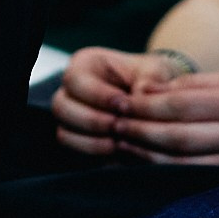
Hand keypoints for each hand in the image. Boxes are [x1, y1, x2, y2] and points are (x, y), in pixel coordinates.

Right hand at [50, 48, 182, 154]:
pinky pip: (72, 150)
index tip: (122, 104)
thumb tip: (140, 96)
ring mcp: (71, 116)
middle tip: (118, 126)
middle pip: (61, 106)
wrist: (157, 100)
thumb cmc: (152, 79)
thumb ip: (148, 80)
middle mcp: (71, 90)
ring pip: (63, 132)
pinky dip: (92, 153)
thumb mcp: (155, 71)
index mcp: (84, 64)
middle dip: (92, 120)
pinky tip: (115, 151)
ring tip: (118, 143)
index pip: (75, 79)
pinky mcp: (77, 138)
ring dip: (91, 141)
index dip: (97, 94)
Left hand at [110, 70, 218, 167]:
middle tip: (113, 124)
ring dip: (146, 156)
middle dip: (139, 131)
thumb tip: (150, 90)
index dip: (147, 104)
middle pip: (178, 136)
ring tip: (121, 144)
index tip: (122, 101)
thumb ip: (198, 84)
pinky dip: (167, 174)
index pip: (182, 103)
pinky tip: (147, 166)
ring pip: (183, 164)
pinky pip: (197, 178)